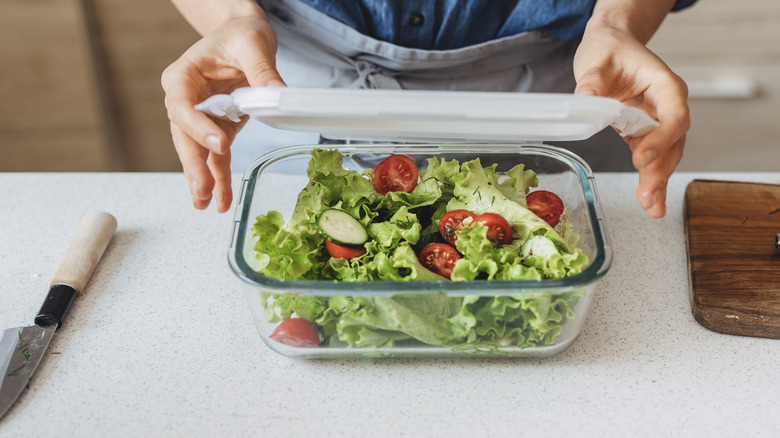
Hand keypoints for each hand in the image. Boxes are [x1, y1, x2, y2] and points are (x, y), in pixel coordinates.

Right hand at [161, 13, 284, 212]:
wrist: (243, 35)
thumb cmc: (240, 35)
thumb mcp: (252, 44)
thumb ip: (262, 71)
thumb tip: (278, 95)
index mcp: (182, 76)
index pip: (183, 105)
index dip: (197, 127)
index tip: (218, 143)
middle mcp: (185, 100)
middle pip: (184, 136)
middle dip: (194, 165)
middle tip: (203, 189)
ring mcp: (200, 117)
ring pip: (198, 152)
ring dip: (204, 178)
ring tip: (207, 203)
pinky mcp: (217, 128)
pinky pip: (216, 156)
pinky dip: (219, 177)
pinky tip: (222, 199)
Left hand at [573, 25, 689, 217]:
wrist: (612, 46)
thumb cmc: (610, 50)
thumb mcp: (596, 61)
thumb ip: (592, 82)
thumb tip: (585, 101)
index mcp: (665, 85)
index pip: (673, 115)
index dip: (661, 139)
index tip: (641, 157)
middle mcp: (668, 105)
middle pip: (673, 142)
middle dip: (660, 170)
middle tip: (647, 196)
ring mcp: (658, 122)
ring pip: (666, 155)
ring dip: (658, 181)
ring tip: (651, 207)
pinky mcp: (645, 134)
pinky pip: (652, 159)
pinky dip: (652, 181)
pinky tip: (652, 205)